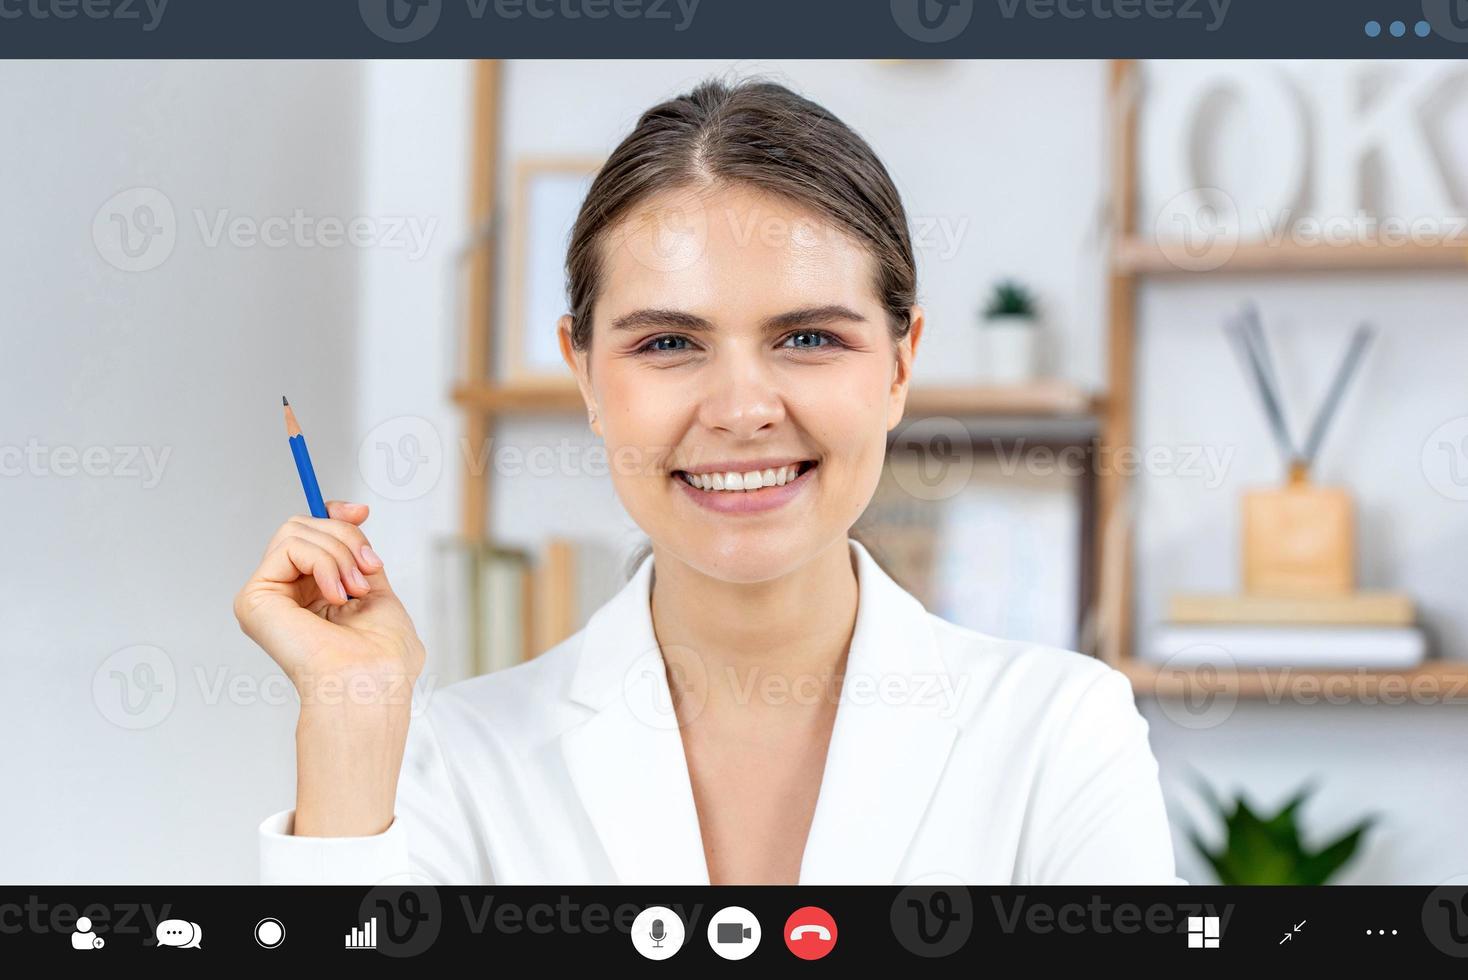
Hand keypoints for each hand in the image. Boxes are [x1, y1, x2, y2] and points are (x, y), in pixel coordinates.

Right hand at [234, 500, 424, 835]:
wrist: (370, 681)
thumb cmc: (382, 656)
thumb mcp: (377, 591)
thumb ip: (358, 556)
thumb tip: (353, 514)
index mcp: (313, 596)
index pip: (309, 536)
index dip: (333, 516)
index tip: (360, 511)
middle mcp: (286, 595)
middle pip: (303, 526)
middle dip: (344, 537)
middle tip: (366, 569)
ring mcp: (267, 596)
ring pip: (296, 531)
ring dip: (339, 553)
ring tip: (354, 591)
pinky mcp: (254, 598)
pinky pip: (289, 546)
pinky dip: (323, 562)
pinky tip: (334, 597)